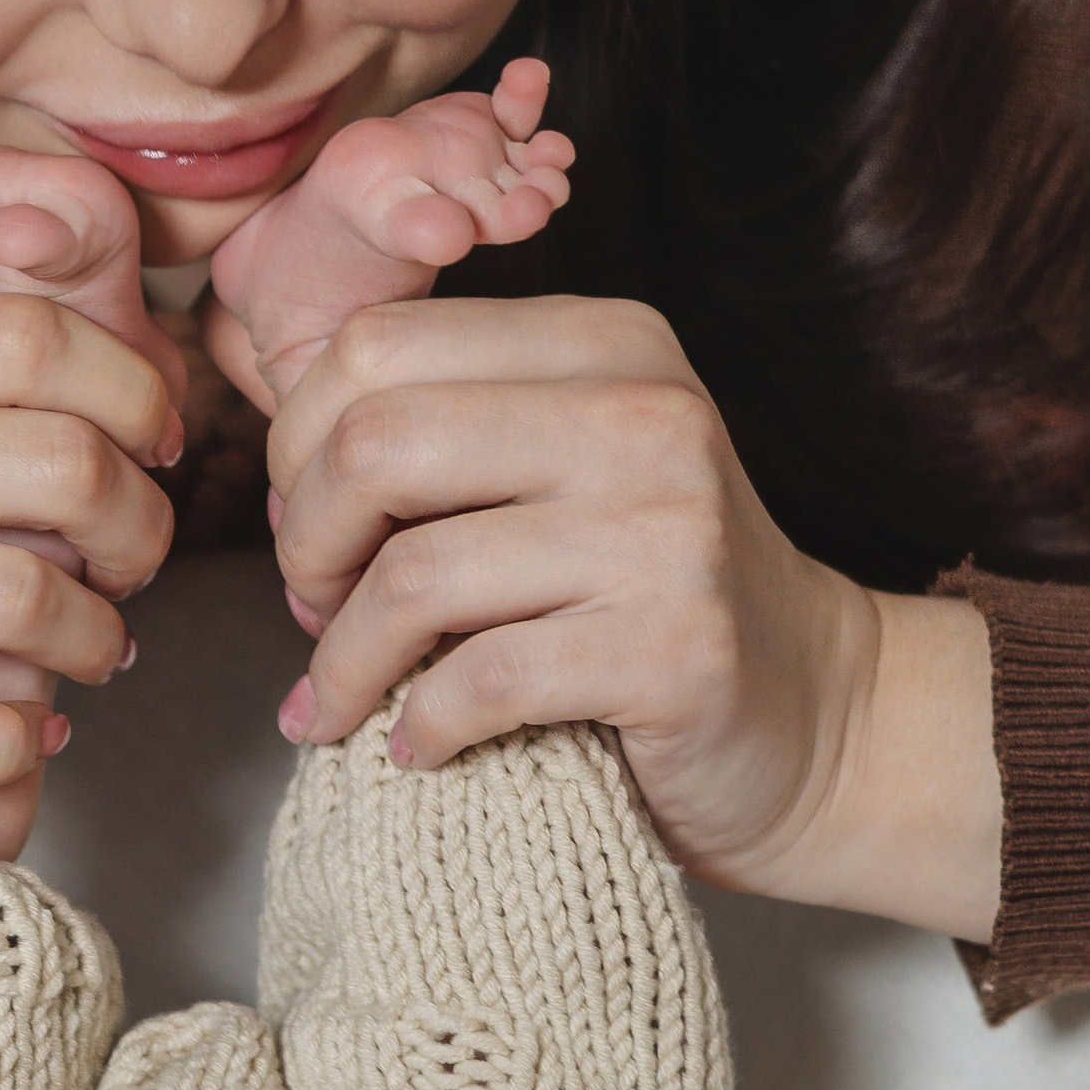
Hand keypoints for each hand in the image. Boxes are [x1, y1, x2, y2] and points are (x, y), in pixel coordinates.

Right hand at [0, 294, 178, 801]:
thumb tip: (51, 381)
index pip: (31, 337)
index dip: (131, 392)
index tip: (150, 445)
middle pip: (58, 460)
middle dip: (140, 526)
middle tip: (138, 566)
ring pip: (20, 598)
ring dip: (95, 642)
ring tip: (94, 659)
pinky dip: (10, 746)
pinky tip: (16, 743)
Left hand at [265, 294, 1000, 936]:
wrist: (819, 721)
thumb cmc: (646, 601)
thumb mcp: (560, 470)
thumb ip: (445, 433)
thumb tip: (270, 453)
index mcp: (606, 342)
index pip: (374, 345)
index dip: (298, 445)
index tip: (311, 527)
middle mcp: (645, 413)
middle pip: (375, 442)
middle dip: (306, 543)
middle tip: (314, 610)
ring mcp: (669, 530)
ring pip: (414, 574)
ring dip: (346, 657)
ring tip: (343, 696)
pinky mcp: (676, 648)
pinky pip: (479, 681)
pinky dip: (420, 726)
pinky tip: (419, 747)